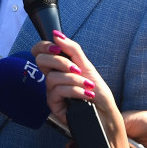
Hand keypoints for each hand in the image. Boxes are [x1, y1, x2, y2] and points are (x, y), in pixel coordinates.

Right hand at [30, 33, 130, 147]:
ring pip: (52, 77)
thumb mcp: (87, 66)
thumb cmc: (97, 91)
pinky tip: (86, 95)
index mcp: (58, 67)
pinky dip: (75, 90)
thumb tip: (56, 35)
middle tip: (77, 69)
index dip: (43, 46)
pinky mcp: (54, 106)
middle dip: (60, 62)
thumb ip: (72, 49)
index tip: (56, 47)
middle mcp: (53, 78)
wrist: (105, 113)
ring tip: (88, 86)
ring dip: (74, 80)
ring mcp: (52, 92)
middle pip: (41, 61)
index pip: (40, 52)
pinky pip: (58, 91)